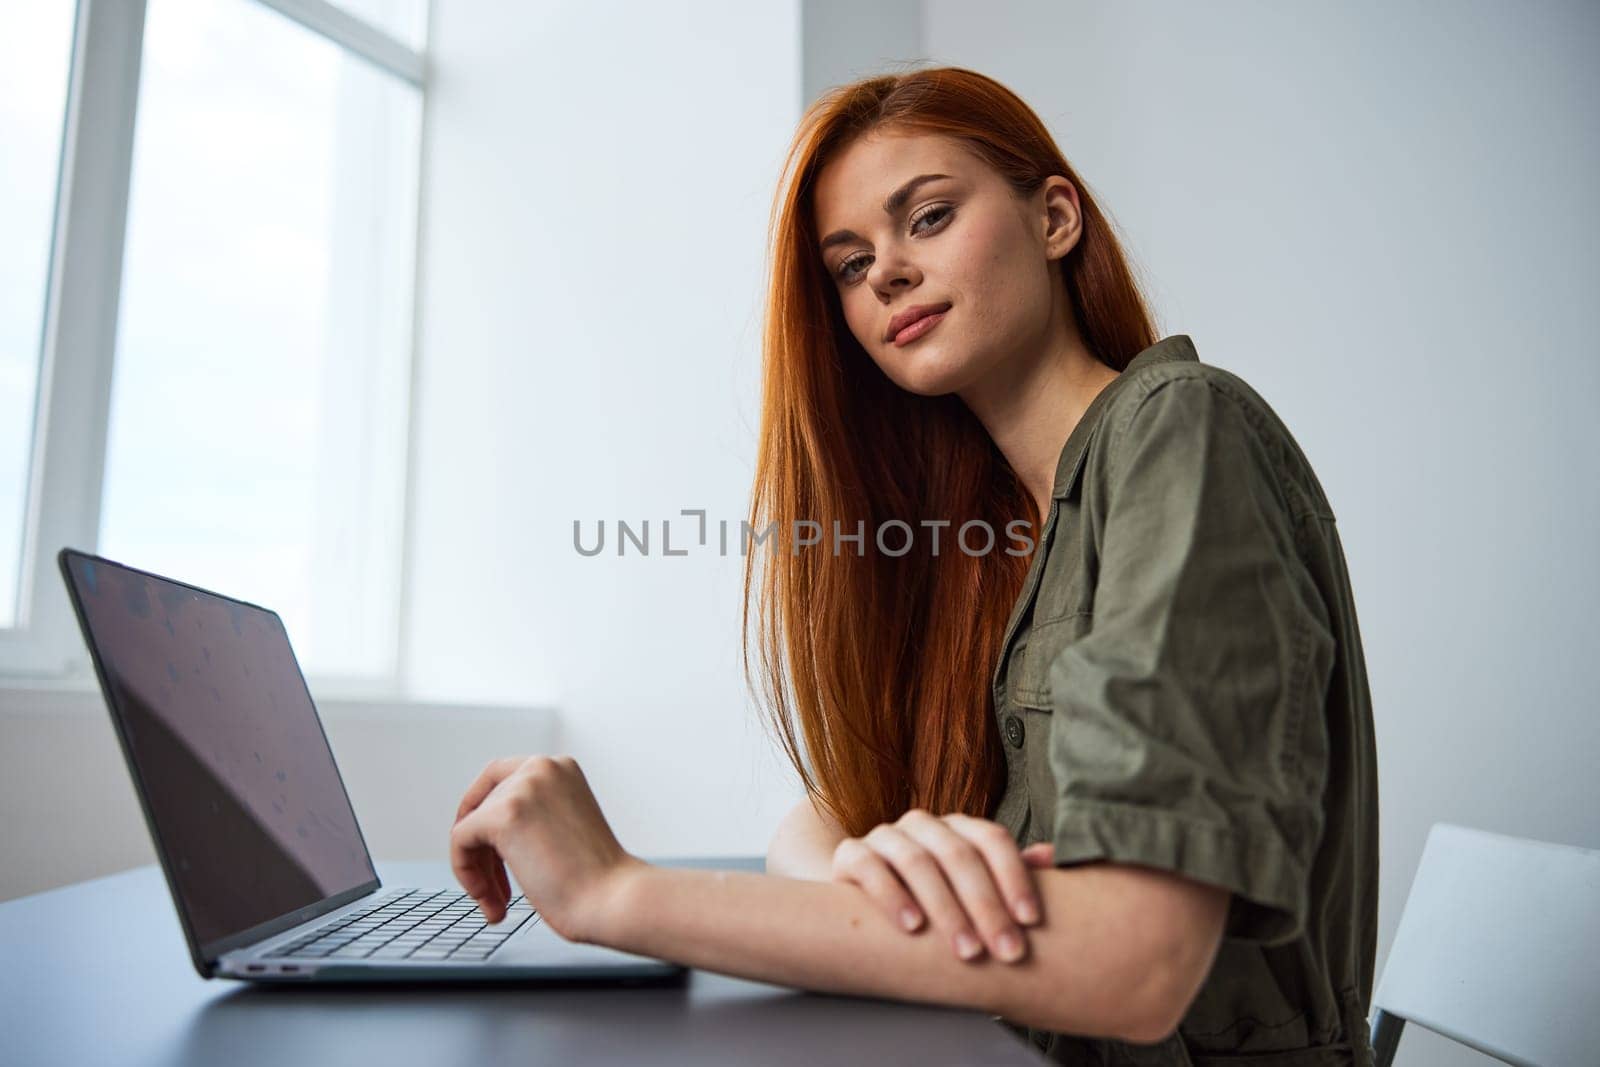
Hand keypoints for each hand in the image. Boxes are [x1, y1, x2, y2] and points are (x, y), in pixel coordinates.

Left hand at [449, 755, 644, 943]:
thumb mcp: (563, 827)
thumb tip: (477, 827)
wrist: (613, 899)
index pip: (499, 777)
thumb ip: (531, 815)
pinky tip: (492, 902)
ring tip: (498, 906)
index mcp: (561, 767)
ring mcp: (523, 787)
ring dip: (478, 870)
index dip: (482, 813)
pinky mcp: (504, 814)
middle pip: (483, 806)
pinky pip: (460, 841)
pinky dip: (466, 873)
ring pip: (469, 826)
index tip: (485, 853)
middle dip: (485, 855)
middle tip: (498, 893)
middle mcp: (542, 767)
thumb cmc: (595, 880)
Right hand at [830, 808, 1056, 963]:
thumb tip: (1052, 856)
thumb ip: (1010, 874)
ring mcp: (885, 837)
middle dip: (986, 906)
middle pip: (959, 855)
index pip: (992, 839)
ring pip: (917, 862)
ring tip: (965, 950)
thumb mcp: (974, 889)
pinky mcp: (851, 854)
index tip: (1031, 920)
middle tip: (1005, 951)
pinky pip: (870, 867)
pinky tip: (913, 927)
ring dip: (945, 908)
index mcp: (957, 828)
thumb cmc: (934, 900)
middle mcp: (923, 825)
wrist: (864, 902)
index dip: (1014, 877)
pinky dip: (892, 896)